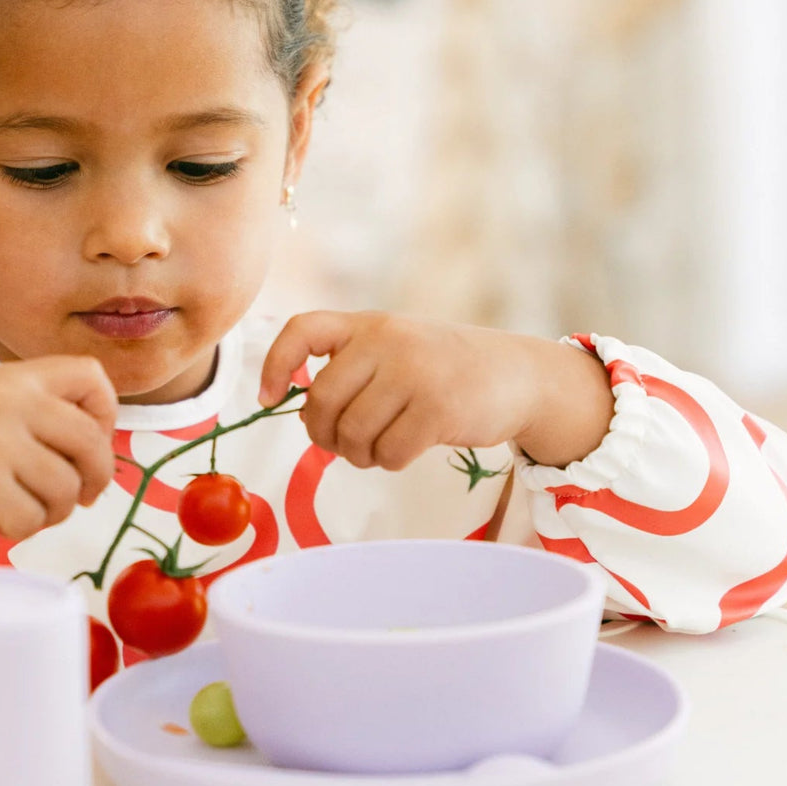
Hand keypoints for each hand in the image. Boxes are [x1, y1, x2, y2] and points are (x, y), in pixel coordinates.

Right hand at [0, 356, 116, 585]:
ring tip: (25, 507)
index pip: (91, 376)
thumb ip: (39, 411)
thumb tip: (101, 447)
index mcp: (14, 376)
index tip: (91, 442)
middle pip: (91, 441)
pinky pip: (33, 519)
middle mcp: (8, 401)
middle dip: (94, 477)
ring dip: (54, 510)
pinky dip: (22, 530)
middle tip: (80, 495)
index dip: (105, 414)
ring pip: (66, 487)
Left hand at [258, 311, 613, 470]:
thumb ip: (351, 370)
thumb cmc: (444, 369)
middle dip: (323, 434)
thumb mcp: (395, 349)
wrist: (518, 375)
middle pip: (322, 401)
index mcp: (369, 324)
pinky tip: (406, 450)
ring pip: (352, 433)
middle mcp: (388, 341)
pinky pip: (388, 453)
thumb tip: (305, 415)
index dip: (275, 365)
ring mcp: (415, 373)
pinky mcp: (439, 409)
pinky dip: (390, 462)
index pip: (303, 330)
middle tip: (341, 443)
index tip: (268, 397)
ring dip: (358, 454)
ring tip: (379, 446)